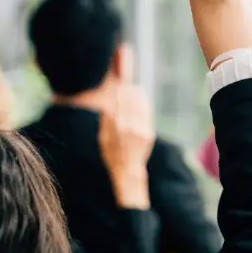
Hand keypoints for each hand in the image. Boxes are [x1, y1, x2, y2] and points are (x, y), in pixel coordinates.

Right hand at [98, 84, 155, 209]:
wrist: (127, 170)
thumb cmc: (112, 153)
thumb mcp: (103, 137)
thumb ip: (106, 120)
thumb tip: (108, 103)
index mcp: (113, 126)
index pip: (117, 101)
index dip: (119, 90)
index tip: (120, 83)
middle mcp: (126, 126)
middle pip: (129, 100)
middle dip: (128, 90)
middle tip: (127, 82)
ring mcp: (139, 129)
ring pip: (139, 105)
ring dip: (137, 94)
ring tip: (136, 88)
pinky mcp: (148, 133)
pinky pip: (146, 113)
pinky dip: (144, 103)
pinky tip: (143, 98)